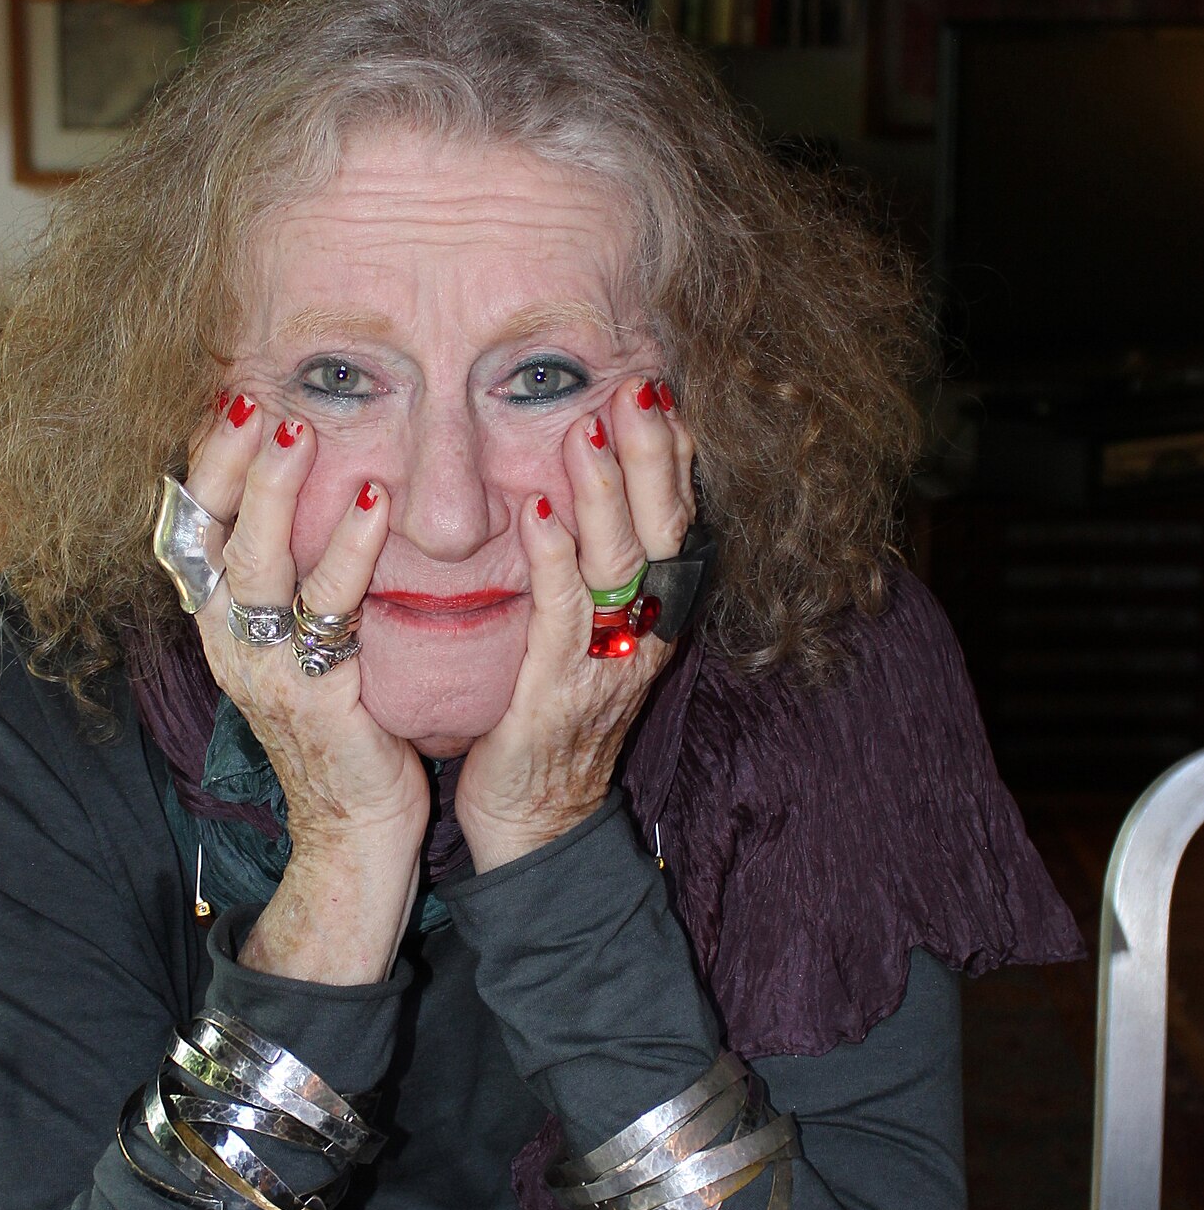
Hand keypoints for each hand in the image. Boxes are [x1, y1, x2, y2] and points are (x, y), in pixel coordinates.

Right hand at [183, 396, 430, 981]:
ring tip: (298, 430)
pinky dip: (346, 550)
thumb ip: (301, 576)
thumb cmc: (342, 724)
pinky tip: (372, 503)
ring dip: (273, 492)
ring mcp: (263, 668)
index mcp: (221, 622)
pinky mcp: (310, 695)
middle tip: (256, 398)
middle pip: (206, 532)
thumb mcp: (306, 640)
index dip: (206, 461)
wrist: (355, 827)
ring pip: (250, 564)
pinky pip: (325, 609)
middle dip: (227, 460)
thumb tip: (322, 489)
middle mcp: (228, 640)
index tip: (231, 397)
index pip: (194, 524)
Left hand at [455, 380, 695, 873]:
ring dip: (604, 492)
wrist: (533, 822)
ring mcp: (607, 662)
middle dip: (652, 455)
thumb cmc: (545, 718)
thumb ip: (588, 571)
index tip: (662, 388)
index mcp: (654, 614)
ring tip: (589, 430)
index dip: (674, 455)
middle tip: (638, 387)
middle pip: (662, 528)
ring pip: (619, 562)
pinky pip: (562, 613)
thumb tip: (571, 488)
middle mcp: (644, 632)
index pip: (677, 519)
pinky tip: (539, 510)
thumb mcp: (582, 634)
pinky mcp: (558, 690)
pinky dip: (553, 556)